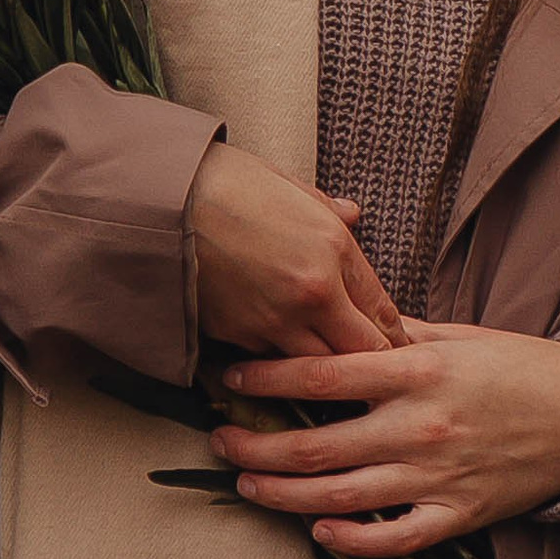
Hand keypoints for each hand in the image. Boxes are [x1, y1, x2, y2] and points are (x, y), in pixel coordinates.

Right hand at [189, 141, 403, 360]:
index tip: (393, 344)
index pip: (383, 310)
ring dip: (324, 370)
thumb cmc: (230, 182)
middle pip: (362, 351)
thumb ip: (329, 210)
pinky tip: (280, 360)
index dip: (393, 335)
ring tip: (329, 376)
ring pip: (319, 368)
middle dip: (369, 362)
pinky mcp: (238, 336)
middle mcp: (314, 291)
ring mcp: (275, 319)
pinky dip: (279, 361)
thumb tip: (353, 214)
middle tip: (370, 370)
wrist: (166, 200)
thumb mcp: (292, 187)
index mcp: (334, 248)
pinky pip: (272, 361)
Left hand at [212, 317, 559, 557]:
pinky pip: (393, 539)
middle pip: (318, 445)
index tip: (231, 377)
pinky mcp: (457, 516)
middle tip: (221, 439)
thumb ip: (397, 334)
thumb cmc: (519, 369)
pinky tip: (318, 529)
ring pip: (341, 497)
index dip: (269, 377)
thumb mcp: (458, 336)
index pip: (324, 375)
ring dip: (284, 493)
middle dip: (258, 445)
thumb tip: (341, 320)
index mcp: (419, 372)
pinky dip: (351, 540)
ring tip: (248, 482)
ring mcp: (437, 478)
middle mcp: (421, 427)